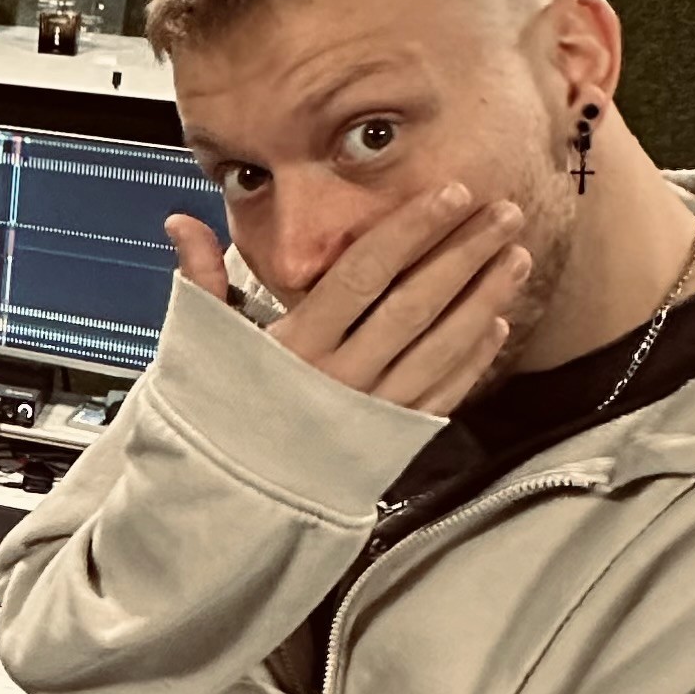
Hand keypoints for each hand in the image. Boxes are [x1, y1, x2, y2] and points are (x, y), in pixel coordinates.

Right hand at [166, 181, 529, 412]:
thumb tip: (180, 222)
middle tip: (506, 212)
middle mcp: (339, 378)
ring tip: (514, 257)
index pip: (364, 274)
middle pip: (414, 305)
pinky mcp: (391, 441)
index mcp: (296, 347)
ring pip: (438, 348)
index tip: (450, 194)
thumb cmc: (218, 415)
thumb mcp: (205, 346)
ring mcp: (371, 412)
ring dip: (483, 299)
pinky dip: (472, 359)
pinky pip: (441, 395)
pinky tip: (495, 323)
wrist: (229, 499)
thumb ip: (204, 281)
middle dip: (463, 254)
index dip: (411, 230)